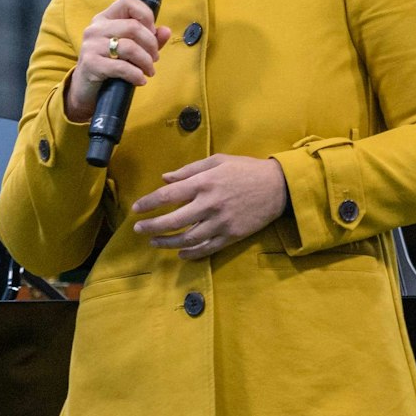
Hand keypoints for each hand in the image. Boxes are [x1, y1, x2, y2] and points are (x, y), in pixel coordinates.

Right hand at [65, 0, 171, 121]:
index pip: (128, 2)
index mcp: (105, 18)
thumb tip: (166, 31)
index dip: (146, 15)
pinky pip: (121, 66)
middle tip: (155, 58)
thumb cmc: (111, 63)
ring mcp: (91, 45)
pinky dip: (136, 75)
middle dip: (151, 44)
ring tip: (149, 70)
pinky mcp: (90, 63)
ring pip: (129, 47)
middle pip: (133, 27)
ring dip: (146, 61)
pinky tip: (140, 80)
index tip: (152, 32)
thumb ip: (150, 38)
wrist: (86, 86)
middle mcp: (96, 28)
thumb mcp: (131, 48)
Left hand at [130, 155, 287, 259]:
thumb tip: (165, 178)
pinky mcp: (232, 235)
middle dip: (152, 227)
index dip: (148, 203)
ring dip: (167, 243)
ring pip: (187, 239)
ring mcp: (221, 222)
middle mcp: (210, 204)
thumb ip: (190, 169)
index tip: (136, 209)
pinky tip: (180, 254)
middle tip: (139, 230)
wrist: (279, 186)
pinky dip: (191, 254)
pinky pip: (207, 249)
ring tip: (155, 243)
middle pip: (173, 221)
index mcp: (205, 183)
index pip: (168, 195)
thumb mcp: (219, 160)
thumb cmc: (246, 169)